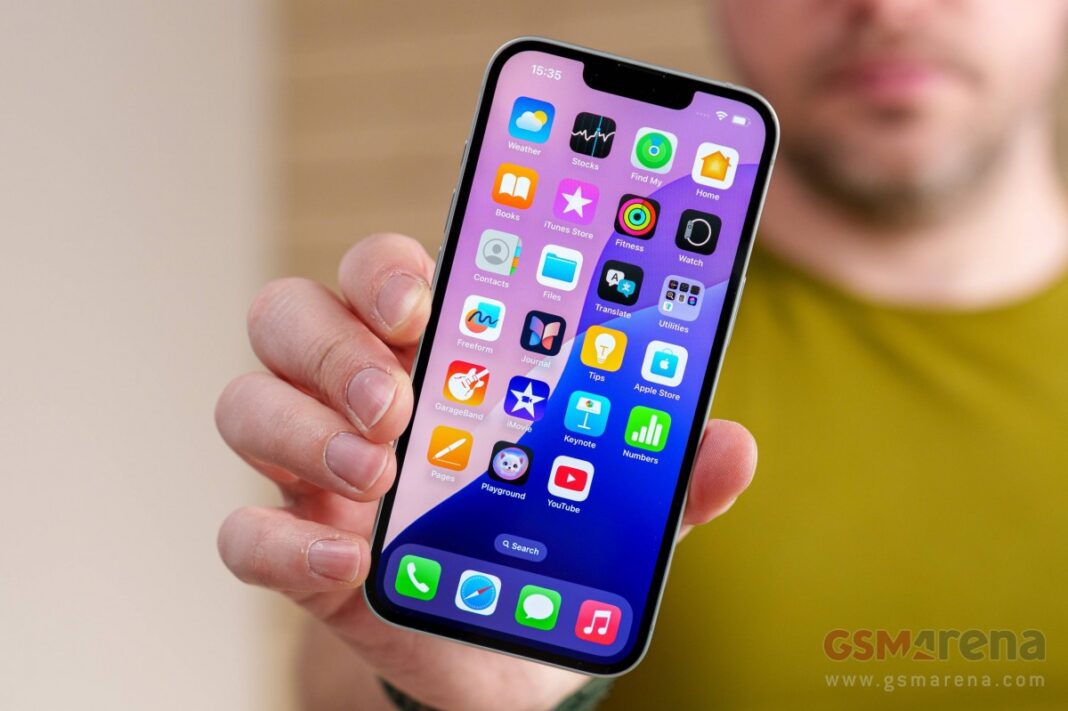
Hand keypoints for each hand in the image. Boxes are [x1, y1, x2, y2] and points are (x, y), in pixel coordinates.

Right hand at [215, 233, 756, 710]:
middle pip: (289, 316)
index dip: (385, 269)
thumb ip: (662, 475)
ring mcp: (312, 473)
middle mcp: (355, 398)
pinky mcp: (297, 553)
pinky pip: (242, 534)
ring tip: (378, 474)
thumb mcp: (612, 508)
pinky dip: (278, 544)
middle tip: (398, 398)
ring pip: (246, 403)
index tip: (424, 296)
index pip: (382, 275)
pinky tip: (346, 564)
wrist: (496, 647)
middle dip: (333, 344)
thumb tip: (731, 448)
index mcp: (431, 358)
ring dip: (302, 427)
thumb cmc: (542, 544)